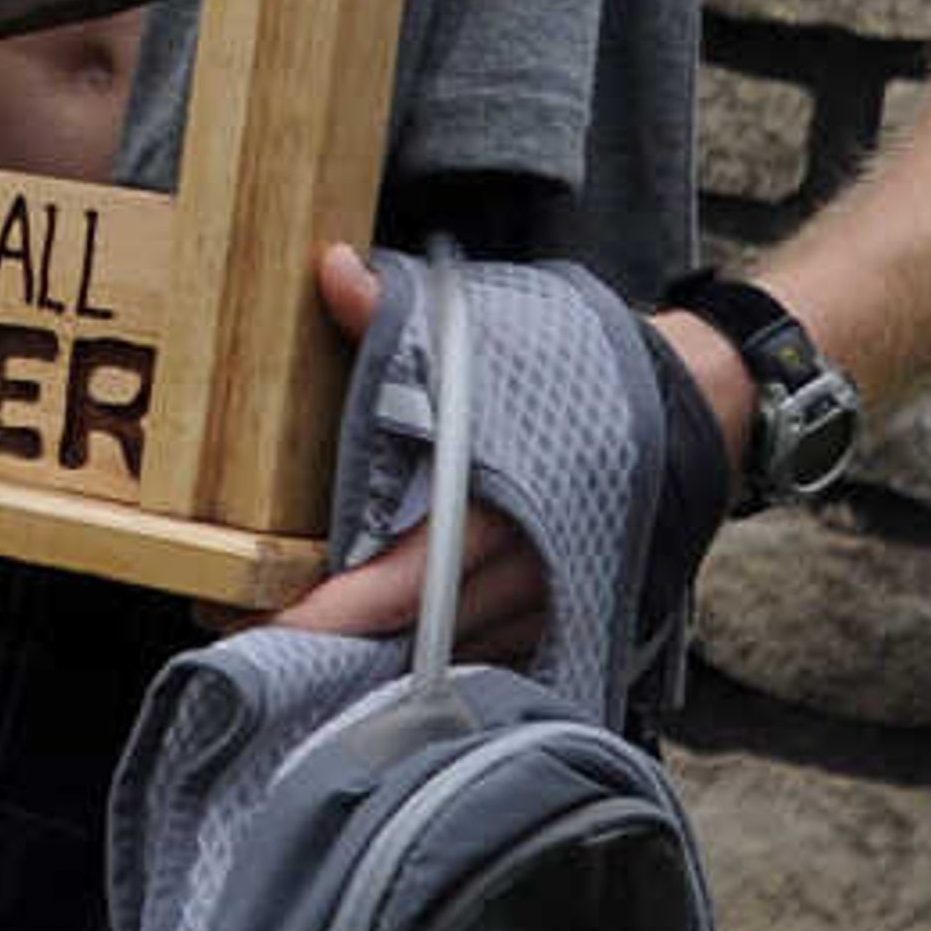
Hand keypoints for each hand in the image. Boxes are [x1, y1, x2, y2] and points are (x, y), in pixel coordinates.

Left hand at [257, 240, 550, 659]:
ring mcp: (545, 607)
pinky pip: (481, 656)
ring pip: (441, 656)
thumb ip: (397, 318)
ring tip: (289, 652)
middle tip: (237, 636)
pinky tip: (372, 652)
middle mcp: (520, 574)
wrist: (694, 403)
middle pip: (404, 637)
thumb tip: (332, 270)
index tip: (249, 617)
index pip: (392, 584)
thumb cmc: (576, 369)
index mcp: (493, 508)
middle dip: (324, 646)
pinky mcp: (561, 618)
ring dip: (372, 660)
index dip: (320, 613)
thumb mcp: (484, 336)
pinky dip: (426, 656)